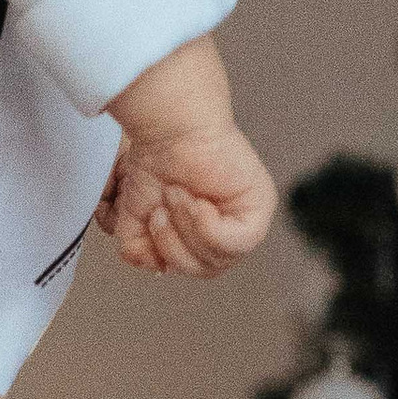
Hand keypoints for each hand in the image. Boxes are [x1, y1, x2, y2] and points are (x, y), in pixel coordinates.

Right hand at [98, 119, 279, 275]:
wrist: (170, 129)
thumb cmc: (156, 162)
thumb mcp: (137, 217)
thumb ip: (140, 250)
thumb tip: (156, 267)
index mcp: (206, 232)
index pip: (193, 267)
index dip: (167, 252)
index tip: (154, 218)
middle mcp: (230, 227)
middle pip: (205, 269)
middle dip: (173, 244)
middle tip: (162, 212)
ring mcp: (248, 219)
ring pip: (218, 260)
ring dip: (186, 230)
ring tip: (177, 196)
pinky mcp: (260, 208)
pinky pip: (237, 244)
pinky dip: (207, 227)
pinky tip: (198, 201)